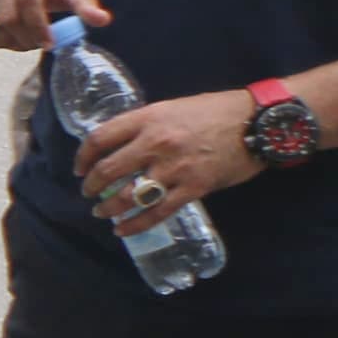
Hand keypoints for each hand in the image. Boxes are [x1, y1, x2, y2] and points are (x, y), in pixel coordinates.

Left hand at [76, 88, 256, 236]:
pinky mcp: (194, 188)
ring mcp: (175, 168)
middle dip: (92, 186)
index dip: (83, 157)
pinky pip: (157, 212)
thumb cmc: (216, 111)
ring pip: (129, 195)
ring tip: (102, 213)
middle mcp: (156, 143)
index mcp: (148, 118)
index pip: (100, 138)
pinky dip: (135, 224)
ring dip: (109, 208)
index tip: (79, 168)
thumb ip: (146, 125)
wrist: (258, 122)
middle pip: (108, 170)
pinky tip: (122, 230)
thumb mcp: (172, 108)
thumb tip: (120, 145)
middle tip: (88, 193)